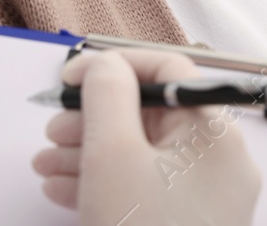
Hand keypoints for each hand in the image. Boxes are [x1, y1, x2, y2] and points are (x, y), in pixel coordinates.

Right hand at [31, 48, 261, 225]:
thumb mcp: (113, 154)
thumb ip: (106, 95)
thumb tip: (103, 66)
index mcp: (216, 135)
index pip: (170, 70)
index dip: (116, 67)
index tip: (74, 77)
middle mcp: (219, 164)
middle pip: (152, 115)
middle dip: (95, 117)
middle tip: (54, 128)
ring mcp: (205, 201)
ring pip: (143, 155)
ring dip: (90, 151)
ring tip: (46, 163)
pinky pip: (144, 190)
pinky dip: (104, 183)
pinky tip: (63, 190)